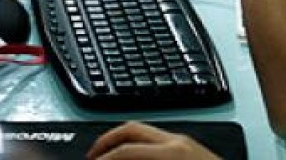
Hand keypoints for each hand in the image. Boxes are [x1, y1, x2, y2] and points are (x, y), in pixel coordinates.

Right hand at [87, 121, 219, 159]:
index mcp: (172, 152)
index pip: (125, 149)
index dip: (103, 158)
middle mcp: (178, 141)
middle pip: (131, 128)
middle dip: (107, 141)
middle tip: (93, 156)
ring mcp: (186, 142)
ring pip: (144, 130)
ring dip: (123, 141)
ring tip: (111, 156)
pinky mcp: (192, 148)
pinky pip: (157, 139)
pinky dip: (139, 146)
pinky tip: (135, 159)